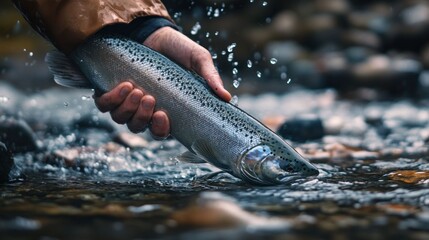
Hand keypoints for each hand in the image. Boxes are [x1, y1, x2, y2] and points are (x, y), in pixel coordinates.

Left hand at [94, 27, 230, 138]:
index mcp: (166, 109)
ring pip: (120, 119)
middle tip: (150, 98)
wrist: (155, 32)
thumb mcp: (198, 60)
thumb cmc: (178, 49)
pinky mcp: (111, 90)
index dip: (160, 130)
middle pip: (138, 128)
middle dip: (142, 117)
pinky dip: (112, 99)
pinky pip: (104, 105)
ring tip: (138, 89)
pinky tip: (125, 86)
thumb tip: (227, 97)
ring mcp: (126, 101)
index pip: (161, 132)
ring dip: (127, 108)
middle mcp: (144, 109)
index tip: (164, 116)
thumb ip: (210, 77)